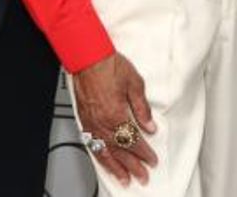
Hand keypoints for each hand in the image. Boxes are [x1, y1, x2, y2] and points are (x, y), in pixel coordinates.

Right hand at [73, 52, 158, 185]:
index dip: (144, 153)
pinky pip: (92, 144)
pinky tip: (105, 162)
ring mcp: (91, 123)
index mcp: (116, 114)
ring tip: (124, 179)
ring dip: (116, 167)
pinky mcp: (84, 120)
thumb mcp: (135, 83)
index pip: (133, 140)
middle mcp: (102, 122)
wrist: (88, 57)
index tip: (152, 160)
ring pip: (105, 152)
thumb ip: (142, 108)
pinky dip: (100, 156)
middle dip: (133, 166)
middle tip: (142, 177)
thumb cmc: (109, 65)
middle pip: (120, 151)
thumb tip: (150, 126)